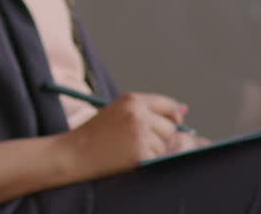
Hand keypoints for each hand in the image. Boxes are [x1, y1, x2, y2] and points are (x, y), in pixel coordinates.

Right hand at [59, 92, 189, 178]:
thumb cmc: (96, 133)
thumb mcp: (118, 112)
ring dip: (152, 150)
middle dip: (159, 136)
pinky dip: (147, 160)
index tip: (171, 124)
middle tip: (135, 140)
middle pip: (170, 128)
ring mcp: (139, 133)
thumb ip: (149, 110)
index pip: (167, 105)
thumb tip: (184, 111)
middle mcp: (137, 113)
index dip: (172, 117)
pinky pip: (157, 158)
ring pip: (164, 145)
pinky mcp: (140, 151)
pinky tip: (127, 157)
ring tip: (127, 148)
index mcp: (131, 99)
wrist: (75, 152)